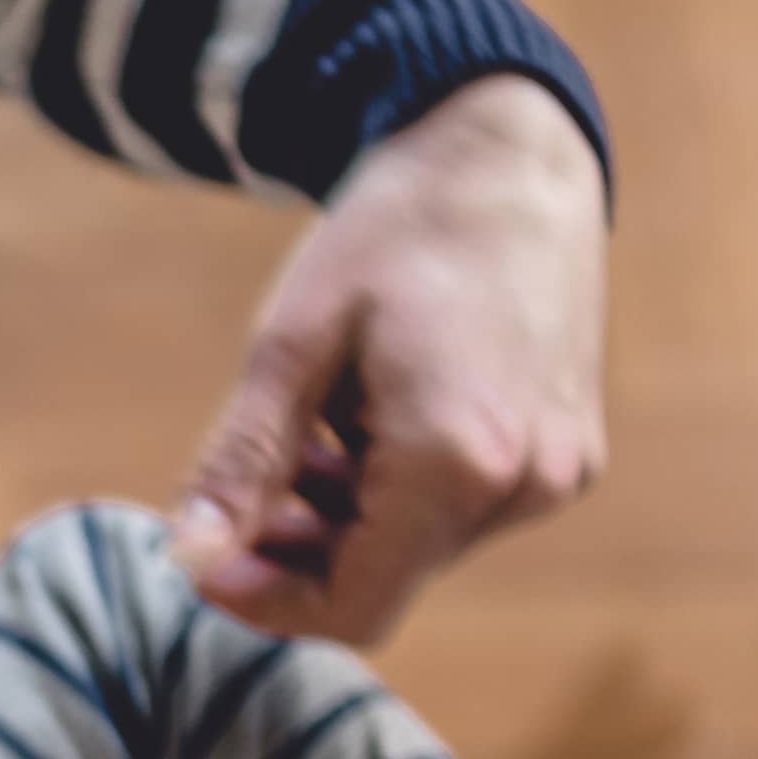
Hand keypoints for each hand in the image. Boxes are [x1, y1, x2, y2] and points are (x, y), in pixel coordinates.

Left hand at [167, 74, 608, 645]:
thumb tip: (188, 558)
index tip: (198, 560)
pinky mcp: (569, 454)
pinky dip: (396, 492)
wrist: (508, 152)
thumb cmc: (395, 229)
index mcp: (459, 460)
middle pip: (385, 581)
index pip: (354, 606)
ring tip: (303, 438)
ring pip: (419, 550)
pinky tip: (363, 422)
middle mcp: (526, 482)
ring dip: (342, 521)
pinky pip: (463, 511)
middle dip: (297, 555)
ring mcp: (558, 471)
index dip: (264, 603)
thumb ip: (242, 463)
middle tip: (233, 496)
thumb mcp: (293, 343)